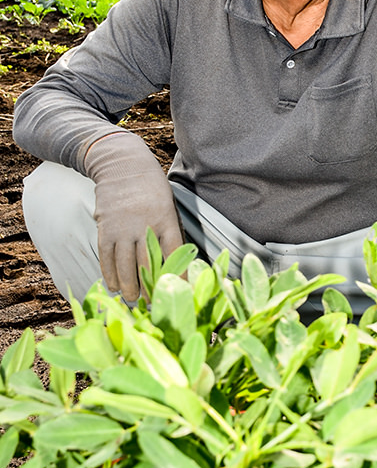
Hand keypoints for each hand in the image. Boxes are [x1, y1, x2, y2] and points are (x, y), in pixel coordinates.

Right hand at [84, 131, 182, 300]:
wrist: (123, 165)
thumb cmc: (152, 188)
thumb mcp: (168, 206)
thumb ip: (170, 231)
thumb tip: (176, 262)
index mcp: (165, 219)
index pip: (173, 253)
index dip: (177, 275)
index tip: (179, 292)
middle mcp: (144, 225)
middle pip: (147, 264)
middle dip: (149, 287)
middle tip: (151, 303)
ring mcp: (122, 227)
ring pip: (125, 265)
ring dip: (128, 286)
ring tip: (132, 299)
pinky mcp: (105, 227)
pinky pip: (106, 256)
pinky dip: (109, 273)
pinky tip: (113, 285)